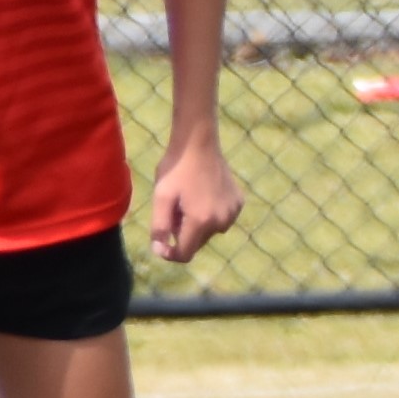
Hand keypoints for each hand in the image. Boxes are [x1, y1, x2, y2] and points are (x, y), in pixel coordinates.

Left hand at [148, 137, 241, 263]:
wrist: (198, 143)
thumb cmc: (175, 169)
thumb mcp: (161, 197)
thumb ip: (159, 228)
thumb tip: (160, 252)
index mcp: (201, 221)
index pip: (185, 254)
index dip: (170, 253)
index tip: (161, 241)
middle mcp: (221, 221)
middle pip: (197, 243)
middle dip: (183, 234)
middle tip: (175, 210)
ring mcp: (233, 212)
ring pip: (210, 231)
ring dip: (197, 224)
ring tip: (189, 201)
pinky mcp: (239, 202)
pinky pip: (222, 218)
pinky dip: (211, 214)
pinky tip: (204, 194)